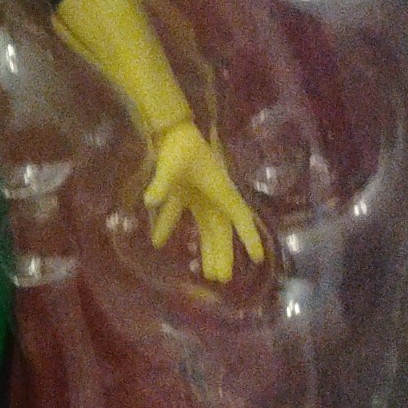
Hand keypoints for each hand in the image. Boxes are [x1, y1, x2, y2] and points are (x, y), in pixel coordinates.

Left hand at [144, 119, 264, 282]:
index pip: (240, 218)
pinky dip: (167, 226)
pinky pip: (178, 214)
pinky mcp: (183, 192)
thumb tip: (149, 201)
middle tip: (222, 279)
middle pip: (220, 231)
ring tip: (207, 273)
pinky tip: (157, 241)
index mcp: (221, 192)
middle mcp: (214, 198)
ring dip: (205, 248)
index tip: (258, 257)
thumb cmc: (181, 145)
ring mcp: (199, 196)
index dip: (249, 237)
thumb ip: (161, 184)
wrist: (171, 128)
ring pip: (205, 228)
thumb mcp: (172, 165)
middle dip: (222, 254)